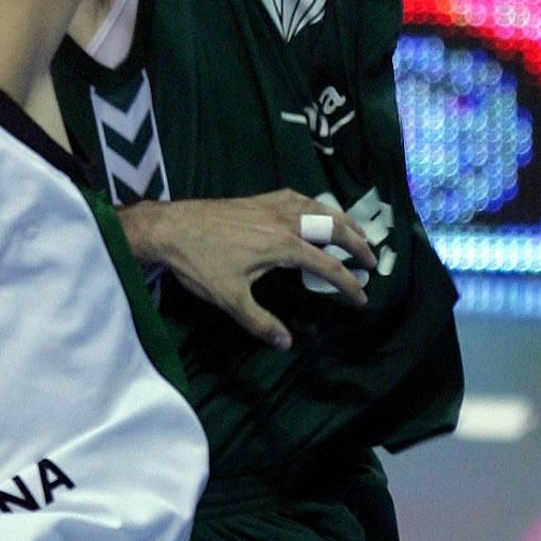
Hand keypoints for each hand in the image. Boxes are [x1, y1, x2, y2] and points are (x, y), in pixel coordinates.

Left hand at [121, 189, 376, 350]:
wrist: (168, 228)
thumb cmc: (199, 263)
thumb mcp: (229, 298)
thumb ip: (260, 322)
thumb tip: (286, 343)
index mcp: (282, 245)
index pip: (327, 264)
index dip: (348, 282)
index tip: (362, 297)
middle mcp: (283, 220)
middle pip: (332, 227)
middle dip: (357, 243)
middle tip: (372, 260)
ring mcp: (270, 205)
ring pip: (317, 207)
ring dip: (341, 219)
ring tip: (355, 230)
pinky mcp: (257, 199)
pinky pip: (297, 197)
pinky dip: (315, 204)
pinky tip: (315, 209)